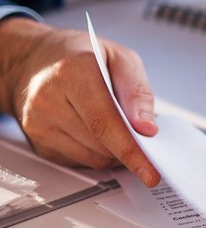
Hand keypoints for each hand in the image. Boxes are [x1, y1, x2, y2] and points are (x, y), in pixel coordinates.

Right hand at [0, 18, 159, 184]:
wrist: (33, 60)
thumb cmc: (79, 56)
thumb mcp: (120, 58)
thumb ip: (138, 92)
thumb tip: (147, 128)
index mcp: (71, 72)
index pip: (104, 123)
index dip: (130, 151)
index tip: (150, 171)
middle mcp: (48, 99)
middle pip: (101, 145)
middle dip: (128, 148)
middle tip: (141, 136)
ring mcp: (39, 124)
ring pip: (93, 159)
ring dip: (113, 152)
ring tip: (113, 126)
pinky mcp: (38, 143)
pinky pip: (80, 162)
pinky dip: (96, 153)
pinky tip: (93, 131)